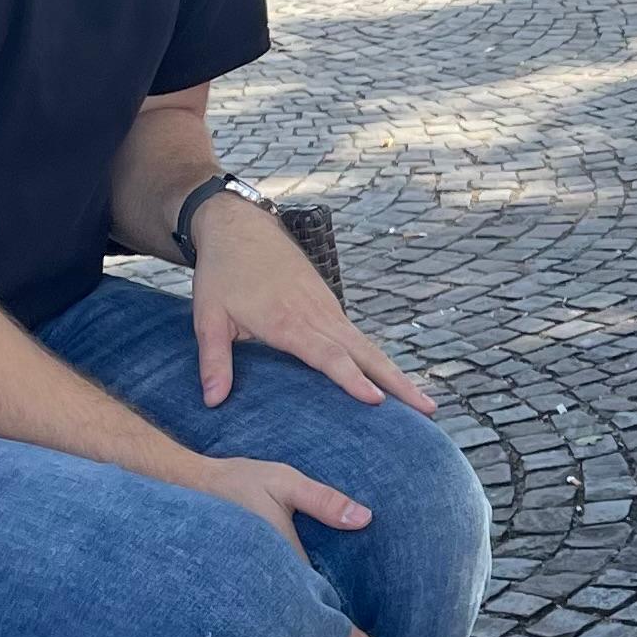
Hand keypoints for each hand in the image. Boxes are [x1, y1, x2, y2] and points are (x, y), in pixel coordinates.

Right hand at [177, 454, 380, 636]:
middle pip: (303, 632)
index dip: (347, 636)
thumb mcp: (283, 483)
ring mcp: (248, 590)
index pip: (322, 607)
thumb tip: (364, 518)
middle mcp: (264, 584)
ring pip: (282, 633)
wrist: (180, 489)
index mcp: (281, 562)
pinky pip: (265, 619)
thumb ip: (323, 500)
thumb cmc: (236, 482)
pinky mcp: (235, 589)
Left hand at [190, 195, 438, 415]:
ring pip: (369, 346)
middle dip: (398, 383)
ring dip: (397, 374)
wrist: (241, 226)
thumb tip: (212, 402)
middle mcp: (318, 315)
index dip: (352, 379)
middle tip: (428, 410)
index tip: (377, 400)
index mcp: (288, 321)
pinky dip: (379, 360)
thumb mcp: (207, 316)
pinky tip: (392, 380)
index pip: (328, 356)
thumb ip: (214, 360)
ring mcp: (328, 309)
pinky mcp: (329, 305)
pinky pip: (359, 338)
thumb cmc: (223, 272)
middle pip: (366, 354)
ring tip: (424, 403)